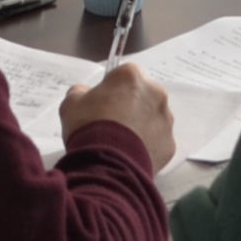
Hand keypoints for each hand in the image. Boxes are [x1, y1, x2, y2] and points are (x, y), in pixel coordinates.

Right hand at [60, 64, 176, 168]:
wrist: (106, 164)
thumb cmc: (89, 127)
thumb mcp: (71, 104)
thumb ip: (80, 93)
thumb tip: (84, 93)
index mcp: (132, 77)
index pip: (123, 75)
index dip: (111, 89)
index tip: (102, 103)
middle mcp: (156, 93)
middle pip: (142, 96)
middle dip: (129, 106)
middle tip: (111, 124)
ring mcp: (165, 119)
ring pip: (152, 118)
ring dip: (140, 126)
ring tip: (120, 143)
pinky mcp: (169, 144)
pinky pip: (157, 141)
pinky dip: (146, 147)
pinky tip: (129, 155)